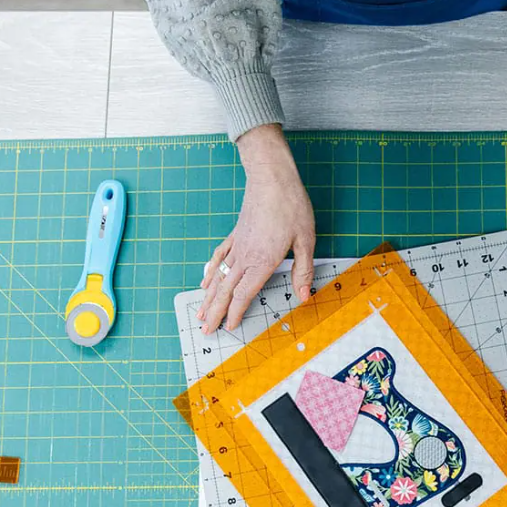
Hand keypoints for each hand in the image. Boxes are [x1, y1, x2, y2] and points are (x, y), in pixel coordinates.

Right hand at [198, 124, 315, 332]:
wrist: (271, 177)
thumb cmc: (290, 206)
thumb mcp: (306, 240)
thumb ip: (303, 270)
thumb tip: (304, 295)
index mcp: (262, 261)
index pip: (245, 294)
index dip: (235, 313)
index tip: (228, 327)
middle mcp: (245, 256)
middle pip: (226, 290)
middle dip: (214, 312)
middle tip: (204, 329)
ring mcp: (237, 245)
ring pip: (218, 277)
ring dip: (208, 297)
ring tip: (200, 313)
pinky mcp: (235, 235)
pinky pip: (218, 258)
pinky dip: (210, 272)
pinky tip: (205, 282)